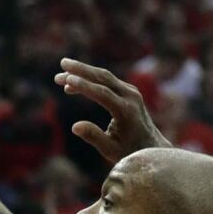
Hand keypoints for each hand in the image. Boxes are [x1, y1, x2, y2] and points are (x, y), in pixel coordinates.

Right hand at [54, 58, 170, 162]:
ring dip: (83, 72)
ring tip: (60, 76)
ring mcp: (131, 92)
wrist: (152, 145)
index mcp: (126, 111)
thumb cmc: (129, 151)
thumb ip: (94, 137)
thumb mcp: (110, 150)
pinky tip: (72, 84)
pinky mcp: (128, 90)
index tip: (66, 80)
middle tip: (62, 63)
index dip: (84, 86)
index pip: (103, 93)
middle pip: (104, 78)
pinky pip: (106, 81)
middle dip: (81, 69)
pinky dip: (89, 80)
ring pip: (104, 76)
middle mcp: (131, 97)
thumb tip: (74, 127)